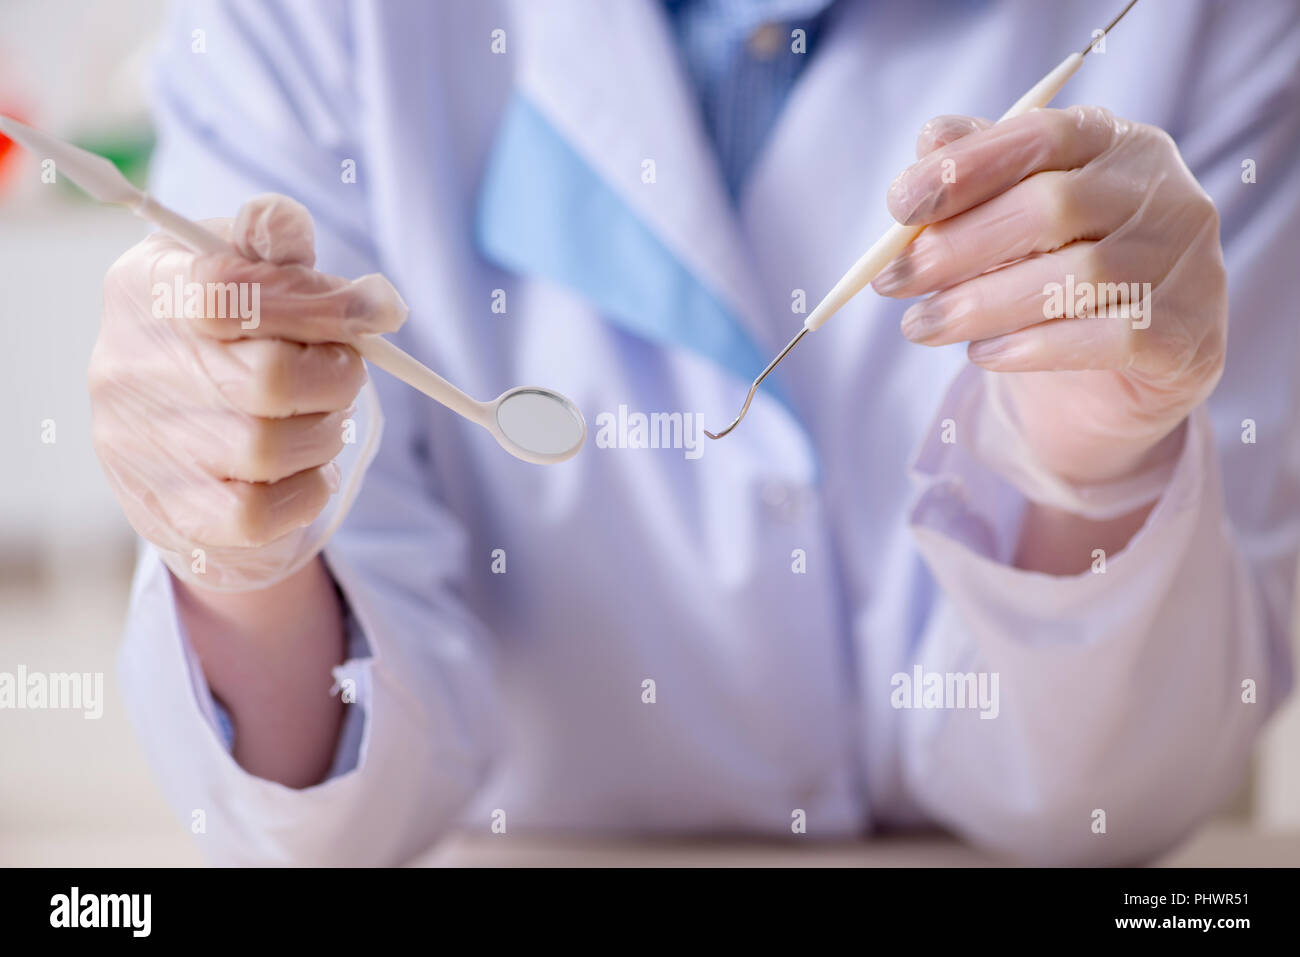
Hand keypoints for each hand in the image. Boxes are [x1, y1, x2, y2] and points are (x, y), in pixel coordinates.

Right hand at [89, 193, 406, 589]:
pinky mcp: (167, 512)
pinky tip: (305, 468)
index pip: (229, 290)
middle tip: (343, 372)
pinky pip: (257, 516)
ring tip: (321, 418)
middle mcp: (128, 367)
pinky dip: (305, 492)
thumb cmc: (227, 331)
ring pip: (268, 450)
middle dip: (334, 377)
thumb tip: (375, 302)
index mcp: (146, 287)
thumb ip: (293, 252)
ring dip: (324, 433)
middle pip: (267, 379)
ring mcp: (139, 446)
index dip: (315, 304)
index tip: (360, 313)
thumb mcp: (247, 267)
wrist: (173, 424)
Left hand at [873, 107, 1226, 486]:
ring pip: (1074, 276)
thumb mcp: (1011, 222)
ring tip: (920, 327)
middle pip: (1052, 207)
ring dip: (979, 305)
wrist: (1118, 377)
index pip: (1042, 136)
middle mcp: (1165, 194)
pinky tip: (983, 355)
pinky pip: (1105, 338)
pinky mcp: (1186, 337)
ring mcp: (1187, 265)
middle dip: (956, 246)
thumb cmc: (1052, 278)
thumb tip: (929, 141)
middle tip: (891, 281)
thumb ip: (977, 178)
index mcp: (1118, 145)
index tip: (899, 207)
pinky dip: (1031, 346)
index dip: (966, 169)